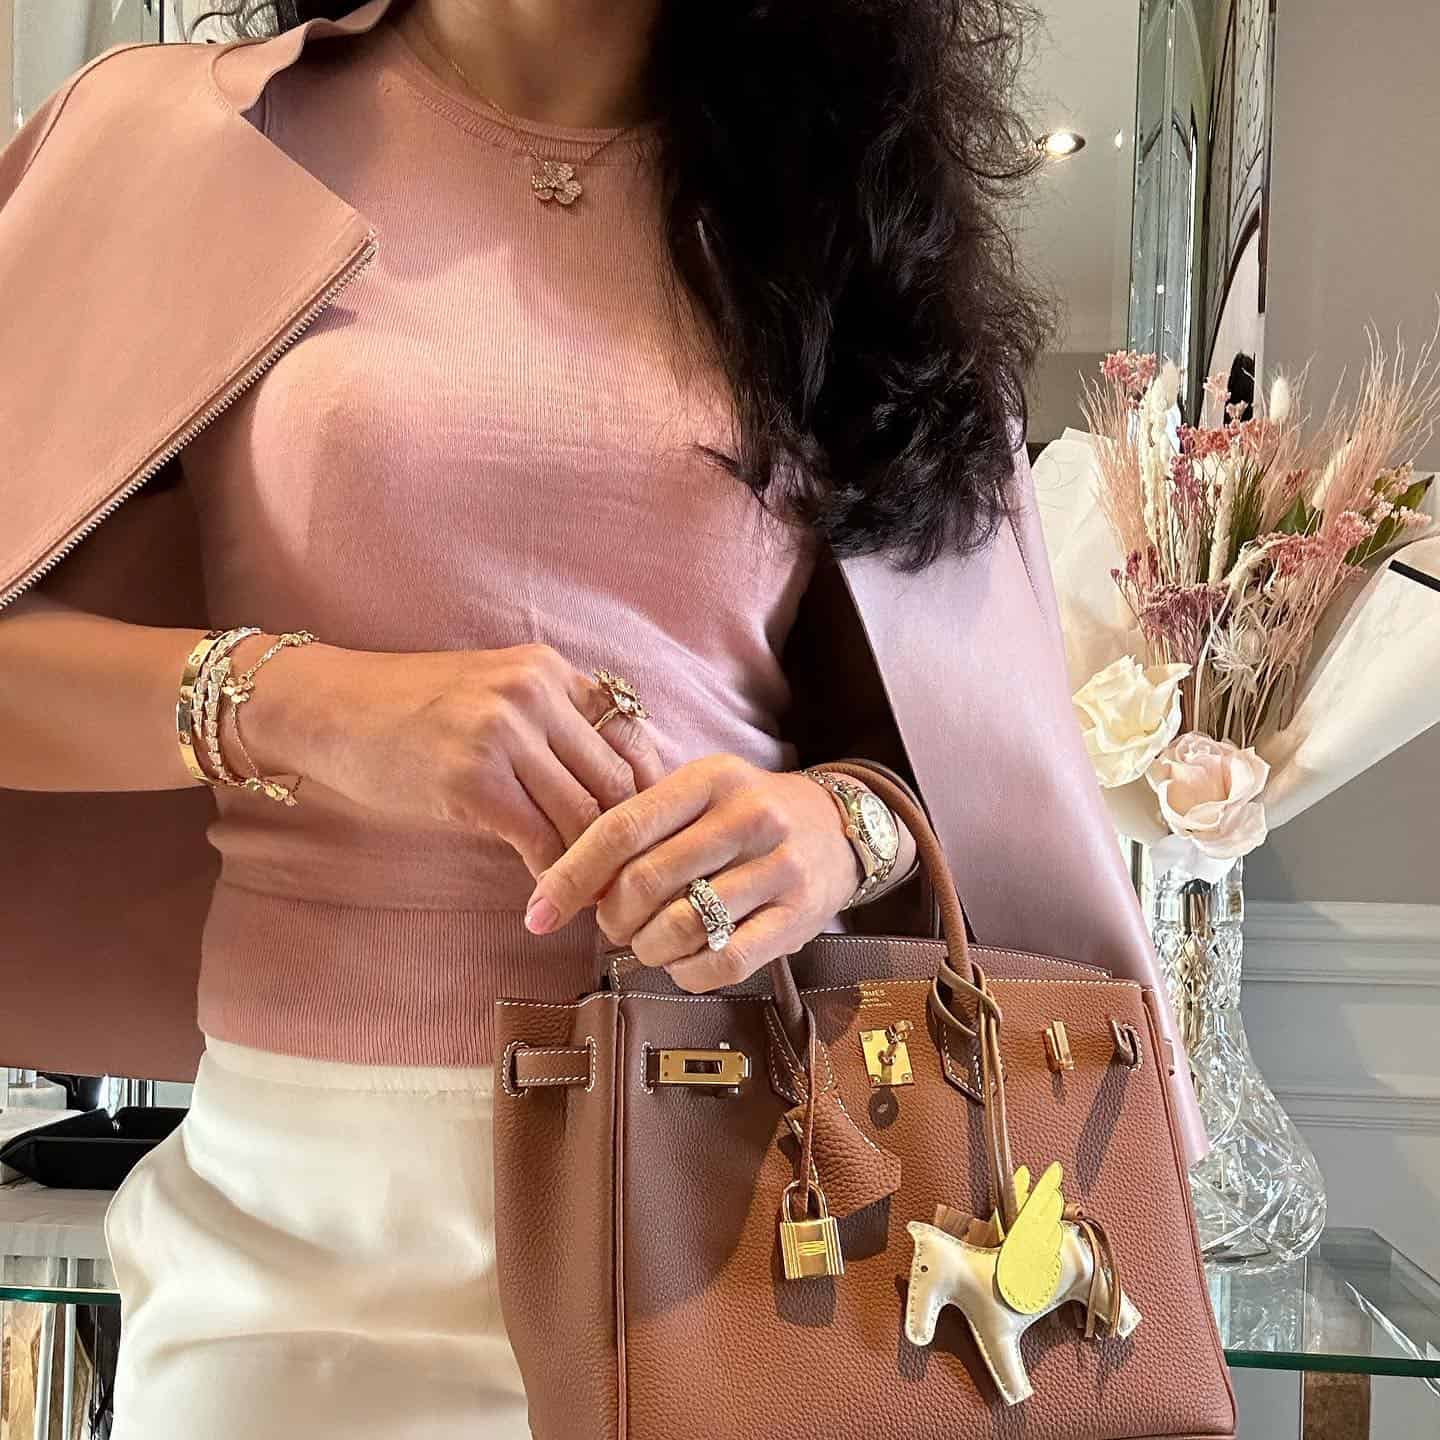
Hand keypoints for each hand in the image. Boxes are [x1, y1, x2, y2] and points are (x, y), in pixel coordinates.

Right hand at [236, 638, 665, 876]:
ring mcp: (503, 734)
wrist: (328, 708)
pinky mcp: (471, 781)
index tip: (652, 834)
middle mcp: (534, 693)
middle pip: (616, 779)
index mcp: (549, 670)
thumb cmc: (411, 711)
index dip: (648, 792)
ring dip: (594, 865)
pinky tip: (549, 899)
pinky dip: (552, 877)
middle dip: (629, 837)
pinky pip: (539, 840)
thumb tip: (614, 791)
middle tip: (633, 880)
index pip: (630, 735)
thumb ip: (553, 727)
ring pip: (583, 815)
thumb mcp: (495, 694)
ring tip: (597, 898)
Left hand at [521, 754, 864, 990]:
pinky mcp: (799, 917)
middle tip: (612, 924)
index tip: (538, 912)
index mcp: (709, 779)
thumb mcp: (699, 795)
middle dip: (610, 917)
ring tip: (651, 941)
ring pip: (680, 927)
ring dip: (647, 948)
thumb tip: (567, 885)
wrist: (840, 827)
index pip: (621, 828)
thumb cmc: (747, 815)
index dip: (569, 876)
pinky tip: (685, 960)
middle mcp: (748, 816)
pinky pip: (723, 963)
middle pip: (645, 882)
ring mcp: (778, 867)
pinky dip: (687, 972)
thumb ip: (640, 827)